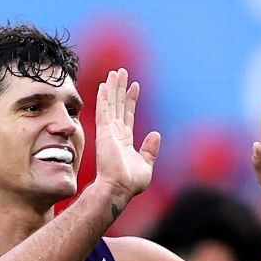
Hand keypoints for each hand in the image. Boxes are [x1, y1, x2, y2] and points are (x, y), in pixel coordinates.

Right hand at [93, 68, 161, 209]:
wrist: (119, 188)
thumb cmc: (131, 182)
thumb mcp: (146, 164)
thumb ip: (150, 149)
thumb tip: (156, 133)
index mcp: (124, 141)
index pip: (128, 115)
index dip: (131, 100)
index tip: (134, 86)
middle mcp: (115, 133)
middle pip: (118, 105)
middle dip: (120, 88)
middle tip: (121, 72)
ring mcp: (108, 132)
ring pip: (111, 104)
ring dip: (113, 88)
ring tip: (116, 72)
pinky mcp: (104, 132)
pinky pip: (104, 111)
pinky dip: (104, 97)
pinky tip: (105, 85)